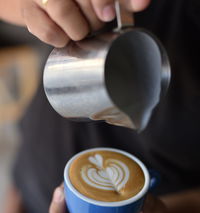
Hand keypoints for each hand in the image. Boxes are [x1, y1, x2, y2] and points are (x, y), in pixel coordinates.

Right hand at [20, 0, 150, 46]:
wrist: (44, 2)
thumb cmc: (80, 2)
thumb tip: (142, 3)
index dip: (102, 0)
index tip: (106, 15)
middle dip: (93, 17)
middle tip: (94, 21)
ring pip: (60, 10)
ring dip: (77, 29)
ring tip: (79, 30)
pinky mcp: (28, 11)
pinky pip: (49, 31)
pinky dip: (60, 39)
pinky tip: (64, 35)